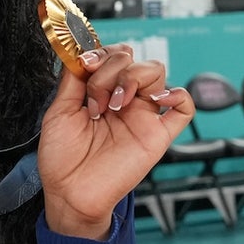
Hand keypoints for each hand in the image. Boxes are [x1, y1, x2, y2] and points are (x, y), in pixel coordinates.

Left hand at [37, 44, 193, 239]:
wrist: (70, 192)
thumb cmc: (62, 156)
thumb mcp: (59, 110)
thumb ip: (72, 80)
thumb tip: (81, 53)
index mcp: (100, 91)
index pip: (113, 55)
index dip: (101, 52)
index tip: (85, 63)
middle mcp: (123, 99)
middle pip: (133, 59)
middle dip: (109, 70)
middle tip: (94, 100)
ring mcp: (142, 115)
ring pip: (156, 72)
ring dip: (132, 77)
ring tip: (113, 104)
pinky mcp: (157, 135)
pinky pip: (184, 109)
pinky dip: (177, 95)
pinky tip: (156, 98)